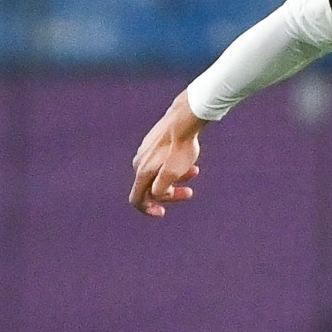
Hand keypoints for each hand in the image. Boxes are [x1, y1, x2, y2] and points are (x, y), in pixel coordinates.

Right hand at [129, 92, 206, 217]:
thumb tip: (155, 194)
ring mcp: (145, 151)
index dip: (147, 209)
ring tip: (195, 171)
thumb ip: (160, 188)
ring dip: (176, 178)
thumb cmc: (181, 147)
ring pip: (159, 173)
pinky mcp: (153, 142)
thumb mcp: (172, 173)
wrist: (185, 119)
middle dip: (170, 192)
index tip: (162, 212)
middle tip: (190, 192)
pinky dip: (175, 165)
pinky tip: (191, 161)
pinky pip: (162, 160)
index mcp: (142, 172)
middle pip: (151, 187)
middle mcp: (139, 162)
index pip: (136, 199)